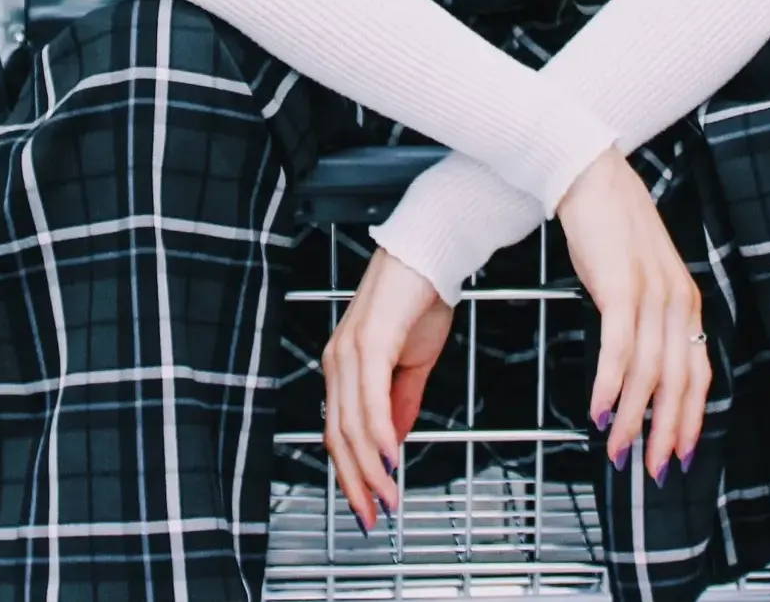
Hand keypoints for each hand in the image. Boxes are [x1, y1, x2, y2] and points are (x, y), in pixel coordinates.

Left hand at [319, 247, 452, 531]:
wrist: (432, 253)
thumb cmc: (420, 298)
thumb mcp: (412, 363)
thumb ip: (400, 403)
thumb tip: (394, 441)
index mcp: (344, 368)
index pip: (337, 432)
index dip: (350, 473)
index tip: (367, 506)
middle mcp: (337, 362)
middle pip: (336, 437)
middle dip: (355, 483)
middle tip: (373, 517)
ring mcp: (348, 353)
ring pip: (349, 425)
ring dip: (370, 468)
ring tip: (387, 497)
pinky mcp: (368, 343)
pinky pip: (369, 399)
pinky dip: (378, 434)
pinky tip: (391, 459)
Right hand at [552, 148, 708, 482]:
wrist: (590, 176)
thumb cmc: (608, 228)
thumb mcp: (637, 276)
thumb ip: (646, 316)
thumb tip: (636, 363)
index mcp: (685, 302)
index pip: (698, 372)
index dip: (690, 419)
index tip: (679, 454)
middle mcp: (677, 301)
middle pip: (678, 382)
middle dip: (665, 432)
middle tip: (651, 470)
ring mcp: (652, 294)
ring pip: (648, 372)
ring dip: (632, 418)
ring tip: (617, 450)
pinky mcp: (621, 286)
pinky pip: (619, 347)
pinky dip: (610, 384)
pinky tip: (600, 410)